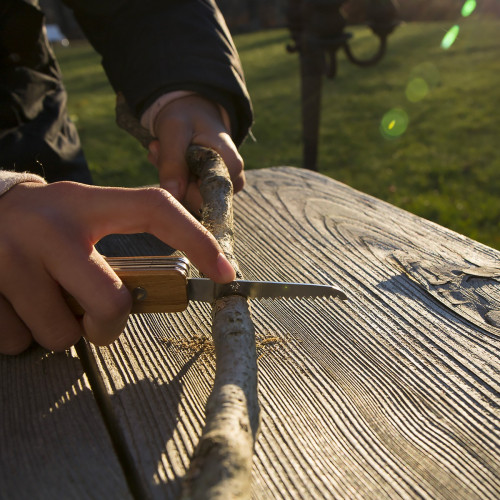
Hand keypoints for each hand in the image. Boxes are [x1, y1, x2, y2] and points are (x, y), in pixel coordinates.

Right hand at [0, 181, 234, 354]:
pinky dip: (21, 333)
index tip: (225, 272)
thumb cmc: (44, 221)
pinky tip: (12, 301)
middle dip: (107, 325)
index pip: (155, 210)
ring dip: (58, 329)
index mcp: (87, 204)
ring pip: (60, 335)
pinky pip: (17, 342)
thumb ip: (116, 247)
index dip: (196, 239)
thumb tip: (152, 295)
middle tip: (92, 315)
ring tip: (41, 296)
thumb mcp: (81, 215)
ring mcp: (8, 258)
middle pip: (111, 304)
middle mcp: (50, 228)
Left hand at [147, 94, 244, 212]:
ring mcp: (225, 188)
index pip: (202, 198)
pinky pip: (188, 196)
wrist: (194, 112)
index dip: (178, 185)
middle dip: (171, 178)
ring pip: (189, 199)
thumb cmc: (187, 117)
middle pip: (195, 200)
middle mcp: (233, 181)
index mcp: (230, 165)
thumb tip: (173, 197)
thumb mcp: (174, 131)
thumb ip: (172, 163)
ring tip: (163, 150)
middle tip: (158, 148)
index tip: (163, 155)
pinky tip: (170, 160)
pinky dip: (174, 180)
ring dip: (170, 177)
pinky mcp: (213, 191)